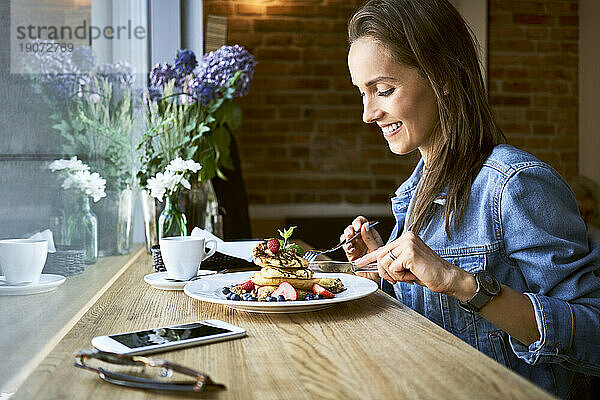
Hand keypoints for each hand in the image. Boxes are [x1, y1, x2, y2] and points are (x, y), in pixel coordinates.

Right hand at [342, 216, 383, 261]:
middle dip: (350, 229)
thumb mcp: (377, 249)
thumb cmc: (379, 261)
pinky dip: (346, 246)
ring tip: (350, 242)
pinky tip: (351, 249)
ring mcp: (354, 244)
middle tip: (351, 234)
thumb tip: (364, 226)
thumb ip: (370, 238)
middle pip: (352, 227)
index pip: (362, 222)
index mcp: (369, 233)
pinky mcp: (349, 252)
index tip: (358, 227)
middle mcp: (361, 237)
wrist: (375, 274)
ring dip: (346, 237)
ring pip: (346, 235)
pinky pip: (345, 246)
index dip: (358, 222)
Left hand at [354, 231, 471, 297]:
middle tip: (398, 278)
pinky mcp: (410, 253)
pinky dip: (401, 277)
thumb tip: (376, 264)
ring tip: (409, 275)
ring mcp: (408, 243)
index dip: (369, 258)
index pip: (383, 247)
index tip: (358, 263)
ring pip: (385, 262)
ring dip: (394, 275)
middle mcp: (406, 237)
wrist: (447, 278)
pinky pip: (393, 268)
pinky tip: (413, 275)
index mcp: (406, 238)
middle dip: (385, 272)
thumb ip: (393, 261)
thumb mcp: (407, 265)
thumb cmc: (428, 273)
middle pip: (380, 256)